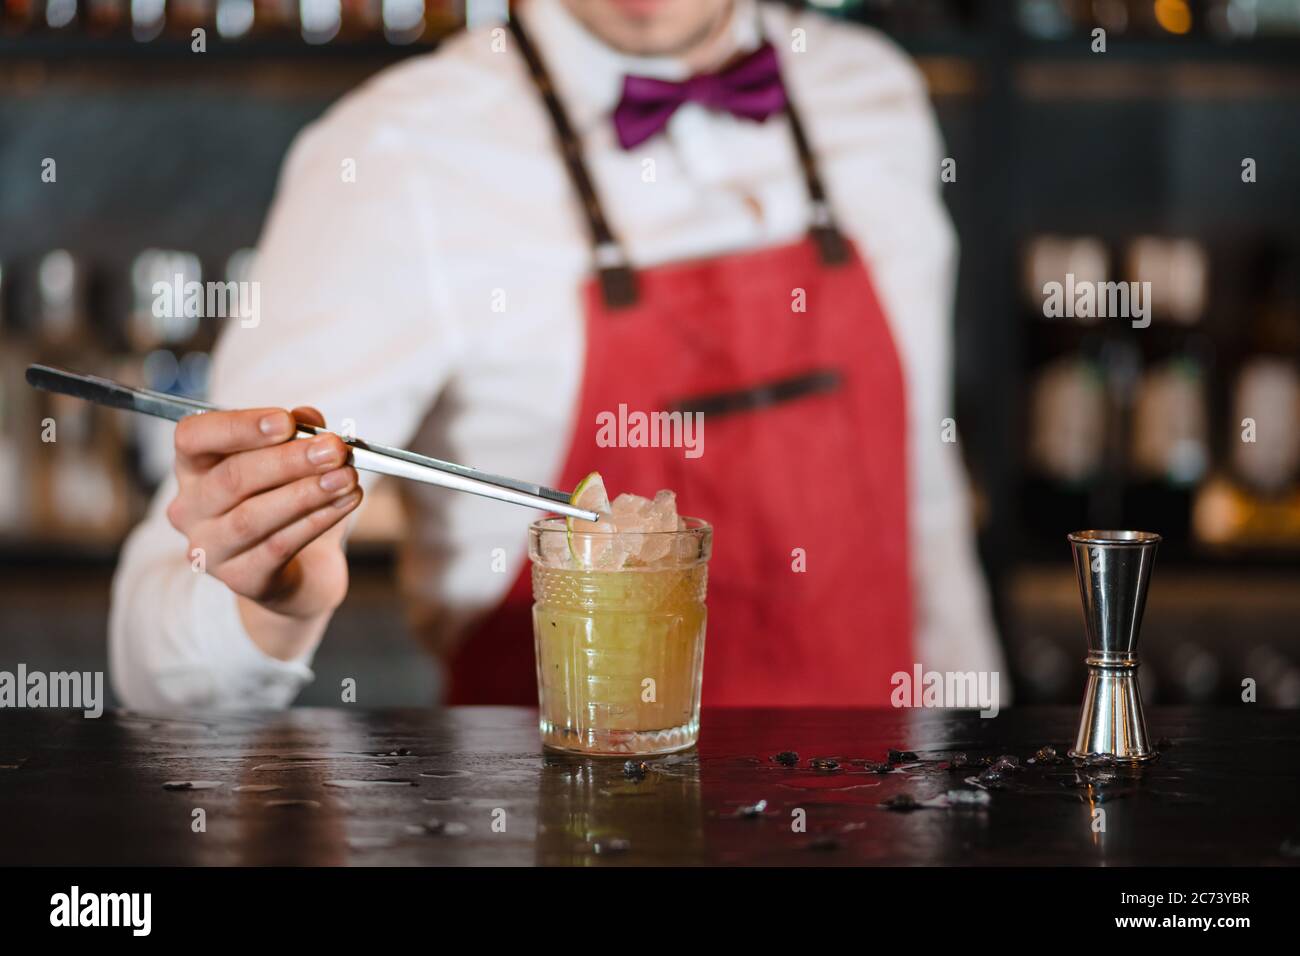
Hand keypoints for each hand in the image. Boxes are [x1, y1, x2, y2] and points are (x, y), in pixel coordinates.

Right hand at [166, 406, 361, 658]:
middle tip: (335, 449)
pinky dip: (318, 520)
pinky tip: (346, 502)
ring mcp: (211, 549)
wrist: (300, 571)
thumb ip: (296, 434)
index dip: (239, 427)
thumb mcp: (291, 461)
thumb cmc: (287, 502)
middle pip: (232, 478)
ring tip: (347, 477)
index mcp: (194, 467)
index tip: (285, 421)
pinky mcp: (242, 579)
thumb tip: (309, 418)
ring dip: (307, 493)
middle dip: (289, 460)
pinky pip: (279, 546)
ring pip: (255, 516)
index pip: (194, 437)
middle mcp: (190, 509)